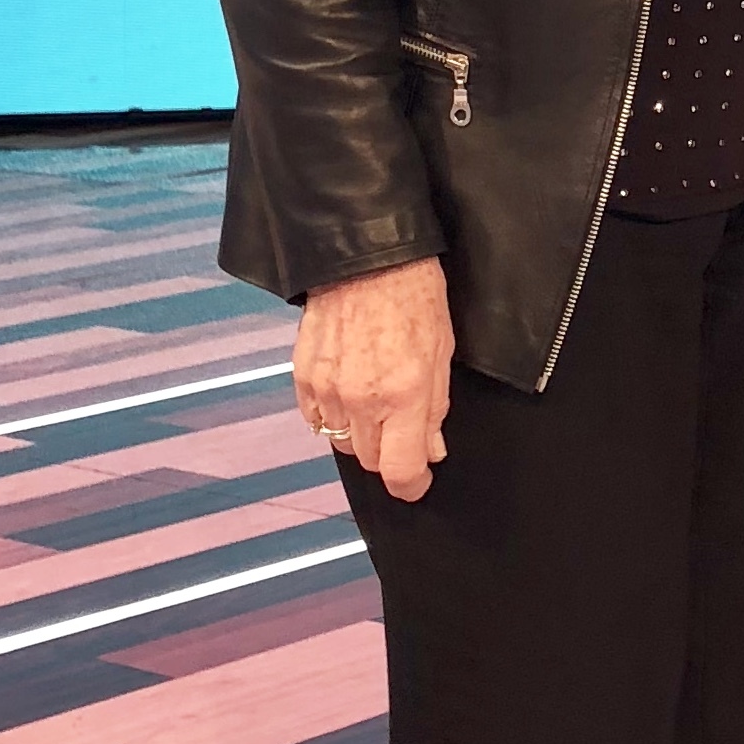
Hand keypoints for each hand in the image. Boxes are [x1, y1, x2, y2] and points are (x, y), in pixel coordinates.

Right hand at [294, 261, 453, 500]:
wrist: (364, 257)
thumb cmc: (414, 297)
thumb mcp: (441, 353)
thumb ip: (435, 409)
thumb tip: (431, 451)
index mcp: (403, 396)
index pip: (400, 471)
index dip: (412, 486)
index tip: (418, 482)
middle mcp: (362, 401)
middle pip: (370, 462)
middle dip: (390, 455)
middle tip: (401, 430)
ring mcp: (327, 390)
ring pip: (341, 443)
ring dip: (360, 436)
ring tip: (374, 405)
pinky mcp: (302, 376)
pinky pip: (315, 419)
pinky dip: (332, 417)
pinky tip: (347, 394)